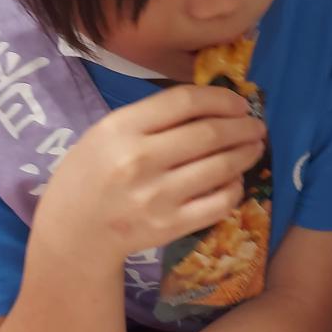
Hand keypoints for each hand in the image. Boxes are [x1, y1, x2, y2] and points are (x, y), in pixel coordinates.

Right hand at [35, 85, 265, 264]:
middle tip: (257, 125)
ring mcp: (157, 196)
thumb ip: (152, 118)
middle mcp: (140, 160)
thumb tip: (210, 105)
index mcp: (121, 129)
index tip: (239, 102)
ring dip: (246, 153)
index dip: (221, 98)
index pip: (184, 102)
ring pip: (220, 167)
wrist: (74, 232)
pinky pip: (219, 203)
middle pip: (209, 134)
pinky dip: (235, 188)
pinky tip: (235, 180)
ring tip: (255, 147)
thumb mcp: (106, 134)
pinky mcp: (171, 226)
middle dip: (243, 126)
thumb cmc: (91, 174)